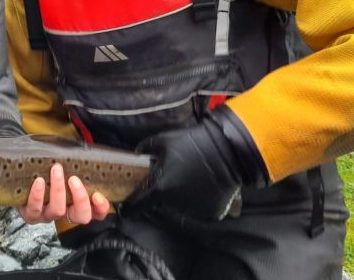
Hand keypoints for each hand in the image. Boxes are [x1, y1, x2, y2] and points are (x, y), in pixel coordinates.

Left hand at [18, 163, 110, 224]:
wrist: (22, 172)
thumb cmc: (49, 167)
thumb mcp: (67, 164)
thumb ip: (77, 163)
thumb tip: (85, 150)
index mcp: (79, 203)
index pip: (97, 211)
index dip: (101, 207)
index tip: (98, 195)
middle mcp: (66, 212)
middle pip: (81, 216)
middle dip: (80, 198)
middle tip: (74, 179)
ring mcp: (49, 215)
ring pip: (58, 211)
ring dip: (58, 190)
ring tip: (56, 170)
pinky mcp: (32, 215)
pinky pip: (35, 210)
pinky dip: (37, 196)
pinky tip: (38, 182)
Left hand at [129, 115, 243, 220]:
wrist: (227, 149)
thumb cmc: (192, 143)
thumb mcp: (162, 140)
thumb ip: (144, 148)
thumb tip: (136, 153)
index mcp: (160, 187)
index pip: (137, 205)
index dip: (130, 206)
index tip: (126, 206)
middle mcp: (174, 203)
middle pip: (160, 203)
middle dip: (161, 193)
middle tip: (170, 176)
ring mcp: (193, 209)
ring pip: (179, 206)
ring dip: (179, 196)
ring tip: (188, 177)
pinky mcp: (210, 213)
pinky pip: (197, 208)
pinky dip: (197, 199)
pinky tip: (201, 184)